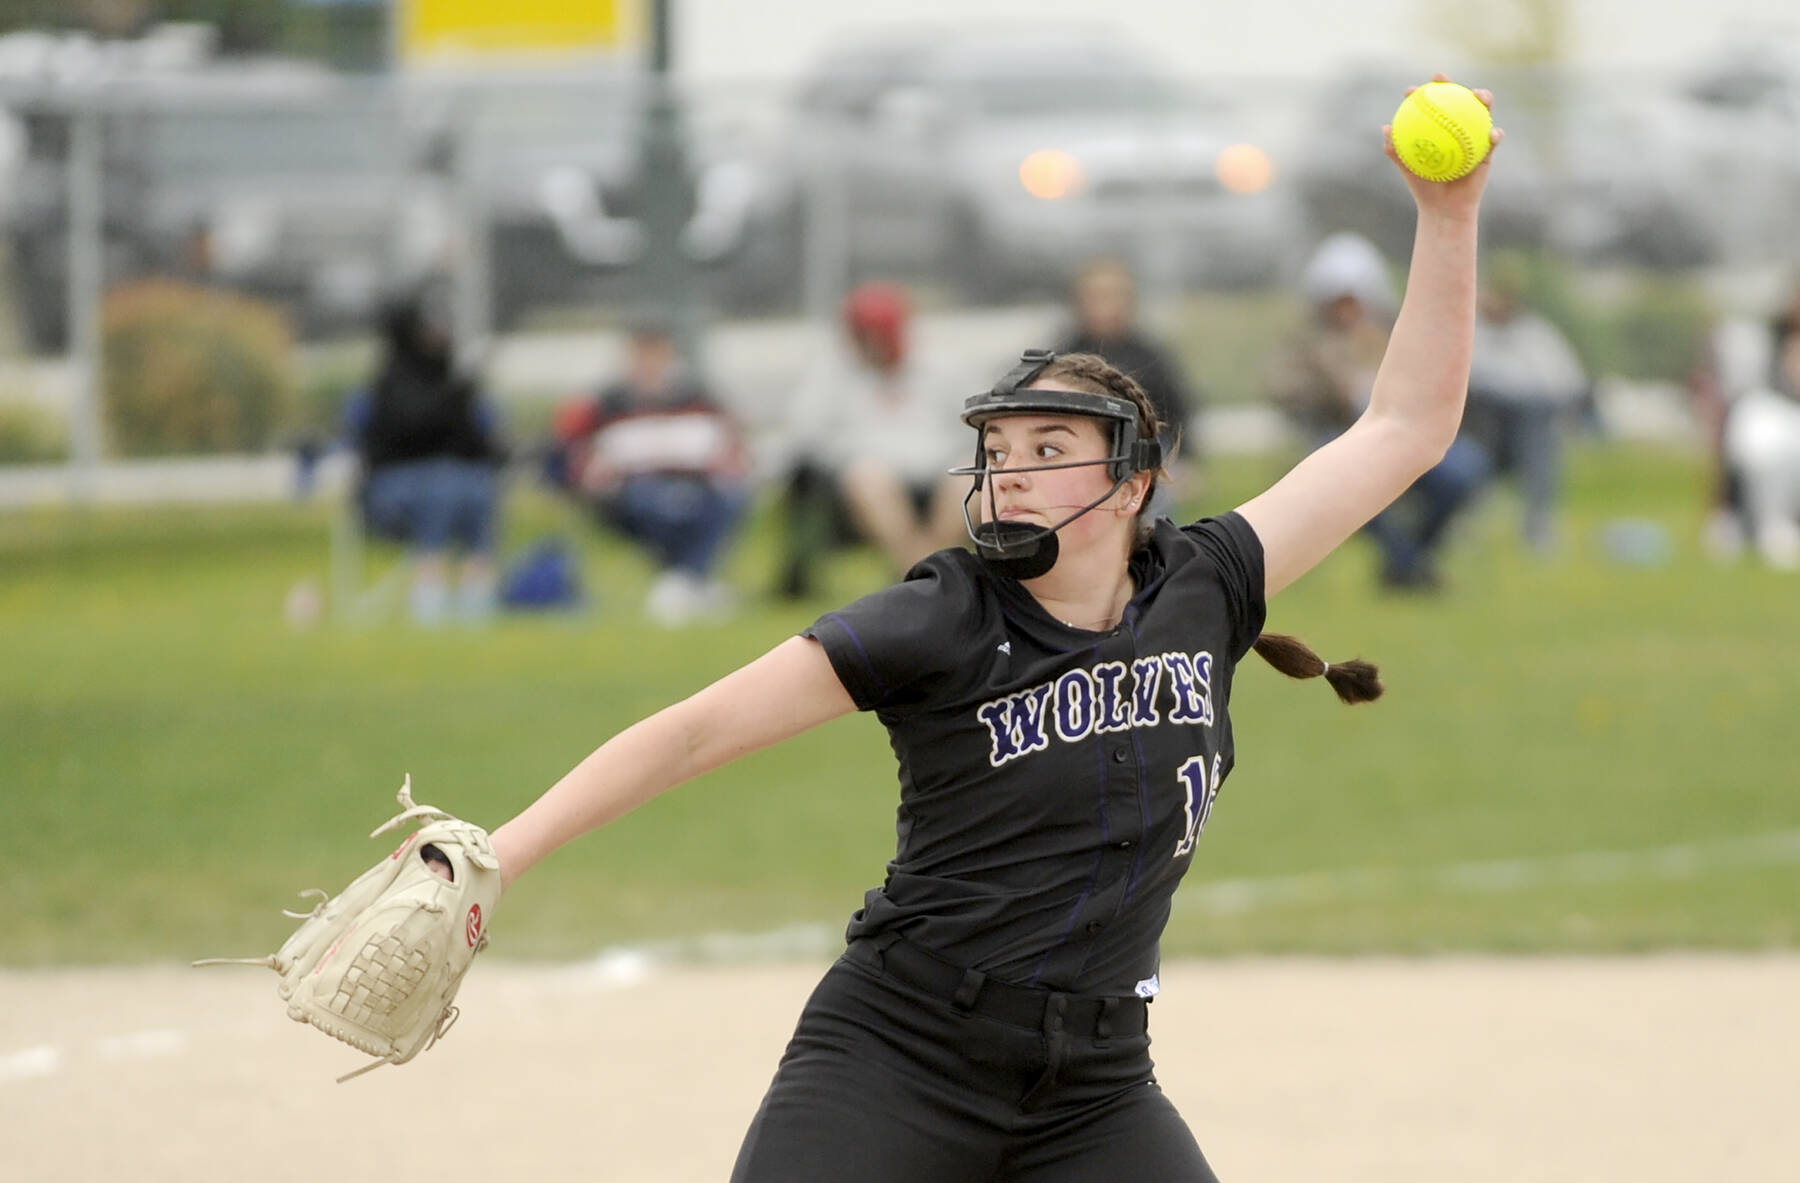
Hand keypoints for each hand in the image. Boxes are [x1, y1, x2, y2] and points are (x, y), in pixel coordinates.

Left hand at [1383, 74, 1501, 221]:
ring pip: (1482, 111)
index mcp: (1437, 129)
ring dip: (1484, 98)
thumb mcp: (1407, 168)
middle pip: (1456, 100)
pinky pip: (1494, 138)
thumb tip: (1385, 128)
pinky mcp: (1488, 150)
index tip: (1410, 91)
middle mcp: (1456, 128)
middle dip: (1450, 84)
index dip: (1421, 93)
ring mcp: (1474, 136)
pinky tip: (1492, 133)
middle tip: (1440, 79)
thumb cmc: (1424, 188)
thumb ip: (1394, 149)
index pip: (1430, 106)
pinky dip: (1495, 134)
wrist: (1443, 208)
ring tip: (1478, 96)